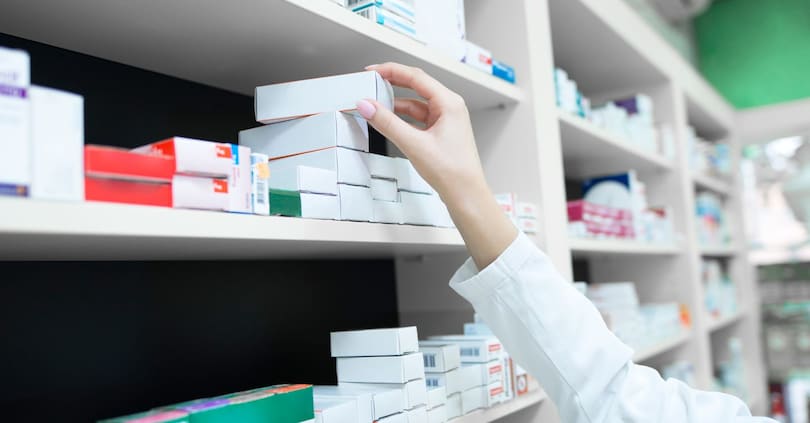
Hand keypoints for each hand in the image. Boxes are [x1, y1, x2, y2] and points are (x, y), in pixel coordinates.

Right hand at [357, 63, 485, 205]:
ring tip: (375, 104)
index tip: (372, 72)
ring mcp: (446, 120)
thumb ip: (387, 123)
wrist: (466, 195)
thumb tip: (367, 106)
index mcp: (449, 103)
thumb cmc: (452, 172)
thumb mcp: (414, 144)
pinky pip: (418, 118)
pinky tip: (389, 120)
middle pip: (416, 86)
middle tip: (371, 82)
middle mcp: (450, 107)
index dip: (391, 71)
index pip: (416, 77)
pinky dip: (402, 117)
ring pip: (416, 103)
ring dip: (396, 103)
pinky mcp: (441, 132)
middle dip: (392, 83)